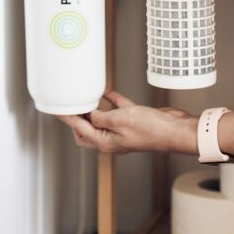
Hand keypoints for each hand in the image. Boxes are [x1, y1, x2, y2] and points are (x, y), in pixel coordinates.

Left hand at [58, 90, 197, 154]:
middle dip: (77, 117)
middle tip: (70, 102)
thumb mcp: (119, 120)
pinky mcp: (134, 120)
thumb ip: (100, 117)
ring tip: (84, 95)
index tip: (57, 109)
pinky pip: (118, 109)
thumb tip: (89, 114)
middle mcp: (112, 138)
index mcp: (105, 142)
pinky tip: (106, 90)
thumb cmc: (151, 130)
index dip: (67, 117)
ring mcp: (123, 130)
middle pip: (86, 129)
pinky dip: (111, 100)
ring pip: (101, 118)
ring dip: (93, 108)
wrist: (176, 130)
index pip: (79, 129)